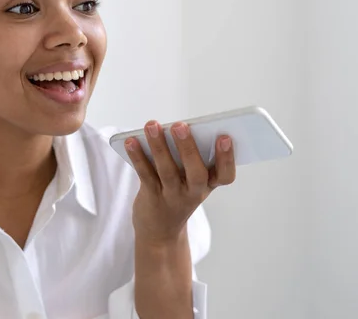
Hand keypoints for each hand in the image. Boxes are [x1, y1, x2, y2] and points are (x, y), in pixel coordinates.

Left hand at [126, 120, 235, 245]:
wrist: (160, 232)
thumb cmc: (179, 195)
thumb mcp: (191, 182)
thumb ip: (188, 158)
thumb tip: (173, 128)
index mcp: (209, 185)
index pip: (225, 175)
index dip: (227, 158)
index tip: (224, 137)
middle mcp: (193, 193)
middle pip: (195, 173)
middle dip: (188, 148)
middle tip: (180, 126)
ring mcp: (172, 197)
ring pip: (167, 170)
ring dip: (159, 146)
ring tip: (152, 125)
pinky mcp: (152, 197)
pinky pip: (145, 174)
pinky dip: (137, 156)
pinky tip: (131, 141)